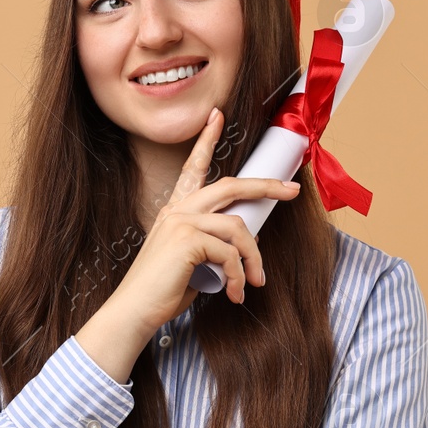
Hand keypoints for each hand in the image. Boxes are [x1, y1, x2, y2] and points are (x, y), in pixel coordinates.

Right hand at [115, 107, 300, 326]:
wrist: (135, 311)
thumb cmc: (162, 291)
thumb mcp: (194, 262)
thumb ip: (214, 246)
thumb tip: (248, 242)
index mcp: (176, 211)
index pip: (193, 168)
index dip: (206, 140)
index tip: (217, 116)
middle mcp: (178, 210)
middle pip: (231, 185)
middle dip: (266, 186)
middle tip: (292, 190)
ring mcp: (182, 222)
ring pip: (238, 227)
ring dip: (253, 258)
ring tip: (255, 282)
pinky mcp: (187, 240)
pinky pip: (230, 253)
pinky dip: (239, 276)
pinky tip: (235, 293)